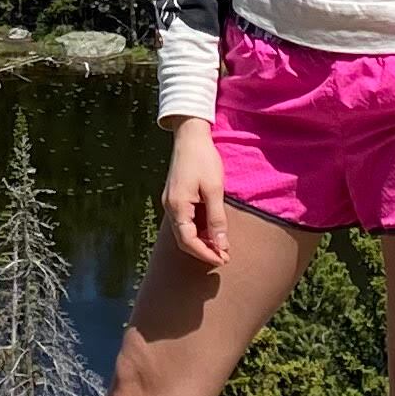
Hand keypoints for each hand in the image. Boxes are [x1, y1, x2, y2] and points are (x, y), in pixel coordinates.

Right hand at [161, 121, 228, 271]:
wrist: (190, 135)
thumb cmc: (203, 159)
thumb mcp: (214, 190)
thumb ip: (217, 219)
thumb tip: (221, 246)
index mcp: (177, 206)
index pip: (188, 241)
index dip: (206, 254)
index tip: (223, 260)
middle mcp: (170, 207)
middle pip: (184, 240)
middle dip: (203, 251)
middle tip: (224, 257)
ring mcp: (171, 202)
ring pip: (184, 231)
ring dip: (201, 241)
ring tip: (221, 246)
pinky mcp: (175, 197)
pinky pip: (185, 221)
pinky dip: (198, 230)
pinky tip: (212, 230)